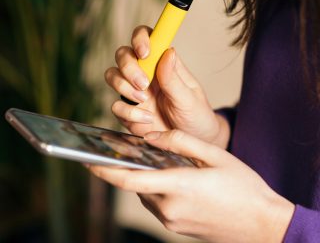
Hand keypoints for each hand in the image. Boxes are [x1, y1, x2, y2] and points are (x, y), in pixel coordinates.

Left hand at [88, 130, 294, 242]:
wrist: (263, 225)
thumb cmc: (242, 187)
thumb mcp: (214, 155)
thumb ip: (180, 142)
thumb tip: (152, 137)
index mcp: (178, 187)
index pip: (129, 180)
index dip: (104, 170)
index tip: (86, 161)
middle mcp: (169, 209)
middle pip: (137, 184)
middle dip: (130, 167)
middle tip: (130, 149)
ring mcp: (172, 222)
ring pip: (146, 194)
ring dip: (145, 177)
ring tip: (156, 161)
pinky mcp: (178, 227)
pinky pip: (158, 203)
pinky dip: (156, 187)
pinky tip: (170, 176)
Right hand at [105, 25, 229, 147]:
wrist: (192, 144)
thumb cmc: (196, 116)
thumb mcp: (189, 99)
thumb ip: (174, 78)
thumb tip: (168, 51)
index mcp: (163, 64)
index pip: (147, 38)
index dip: (140, 38)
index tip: (145, 52)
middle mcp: (146, 74)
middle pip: (123, 54)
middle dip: (129, 67)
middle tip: (143, 84)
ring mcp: (135, 92)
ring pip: (112, 75)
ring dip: (124, 87)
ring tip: (144, 101)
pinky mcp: (128, 112)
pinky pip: (115, 106)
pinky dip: (128, 113)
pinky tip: (147, 120)